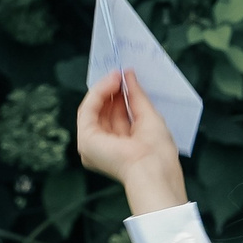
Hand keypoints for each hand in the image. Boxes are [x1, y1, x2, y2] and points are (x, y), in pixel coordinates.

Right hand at [75, 73, 186, 214]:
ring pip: (94, 109)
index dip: (120, 97)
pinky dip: (98, 93)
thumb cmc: (157, 151)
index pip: (118, 117)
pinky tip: (111, 83)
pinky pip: (87, 109)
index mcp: (123, 146)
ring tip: (116, 76)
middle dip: (112, 91)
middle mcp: (106, 147)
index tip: (126, 79)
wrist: (153, 169)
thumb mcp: (149, 116)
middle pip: (104, 112)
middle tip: (120, 74)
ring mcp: (93, 144)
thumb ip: (137, 96)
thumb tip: (129, 75)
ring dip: (105, 89)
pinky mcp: (85, 139)